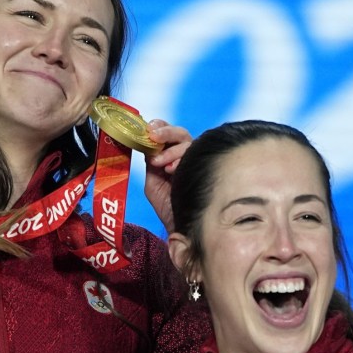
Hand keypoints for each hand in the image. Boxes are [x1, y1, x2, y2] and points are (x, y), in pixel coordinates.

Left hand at [142, 119, 191, 234]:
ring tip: (162, 165)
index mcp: (169, 155)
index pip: (166, 134)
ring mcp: (196, 160)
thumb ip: (150, 163)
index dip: (158, 127)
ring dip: (172, 150)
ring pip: (188, 142)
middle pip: (179, 133)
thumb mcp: (153, 182)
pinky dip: (183, 158)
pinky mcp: (205, 166)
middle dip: (166, 132)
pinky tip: (173, 170)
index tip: (148, 128)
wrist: (181, 226)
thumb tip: (146, 144)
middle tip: (154, 136)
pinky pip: (197, 154)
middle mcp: (184, 155)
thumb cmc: (167, 206)